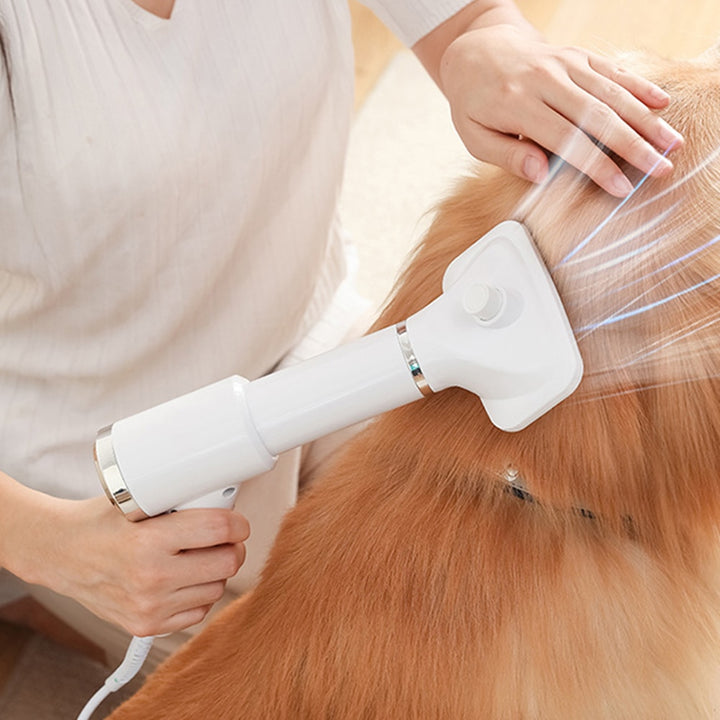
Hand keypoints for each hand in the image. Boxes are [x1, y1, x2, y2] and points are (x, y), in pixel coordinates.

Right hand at [4, 485, 249, 636]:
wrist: (60, 553)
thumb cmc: (102, 522)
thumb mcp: (137, 500)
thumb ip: (178, 500)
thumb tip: (223, 497)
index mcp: (149, 540)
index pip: (219, 530)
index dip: (238, 523)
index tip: (239, 523)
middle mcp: (151, 577)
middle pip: (227, 562)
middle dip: (233, 547)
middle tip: (226, 538)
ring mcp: (148, 606)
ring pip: (217, 588)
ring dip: (216, 572)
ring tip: (199, 556)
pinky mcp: (145, 626)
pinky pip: (198, 612)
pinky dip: (199, 595)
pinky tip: (186, 579)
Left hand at [439, 24, 683, 195]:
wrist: (476, 50)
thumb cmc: (474, 102)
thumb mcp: (474, 136)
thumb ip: (507, 156)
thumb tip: (541, 175)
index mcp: (516, 104)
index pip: (565, 140)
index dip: (596, 166)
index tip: (620, 188)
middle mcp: (544, 80)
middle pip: (597, 116)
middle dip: (633, 145)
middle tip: (660, 169)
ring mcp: (563, 63)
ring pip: (611, 91)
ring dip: (645, 118)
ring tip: (671, 143)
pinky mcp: (576, 54)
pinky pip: (612, 69)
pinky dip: (638, 85)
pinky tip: (662, 103)